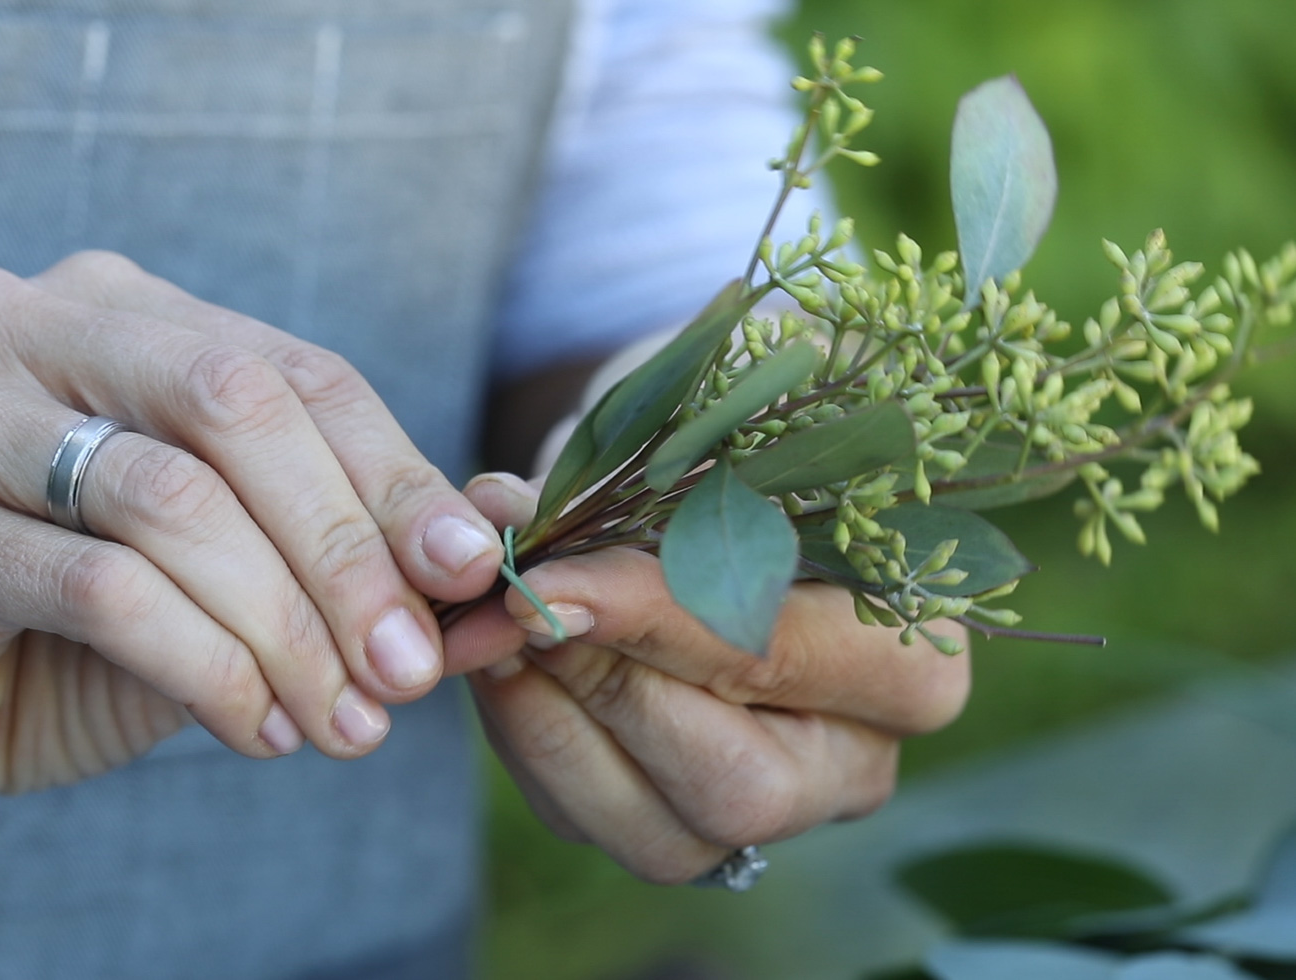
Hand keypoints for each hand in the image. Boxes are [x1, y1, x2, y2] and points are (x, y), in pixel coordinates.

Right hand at [0, 252, 505, 873]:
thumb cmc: (59, 632)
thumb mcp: (223, 571)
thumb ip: (341, 536)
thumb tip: (496, 527)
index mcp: (115, 307)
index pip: (294, 372)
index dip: (396, 475)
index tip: (471, 573)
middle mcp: (24, 322)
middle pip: (240, 407)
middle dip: (346, 551)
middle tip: (410, 668)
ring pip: (179, 503)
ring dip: (288, 628)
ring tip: (341, 720)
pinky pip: (109, 589)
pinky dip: (208, 668)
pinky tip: (255, 727)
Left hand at [442, 474, 969, 883]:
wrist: (708, 497)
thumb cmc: (731, 454)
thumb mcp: (711, 439)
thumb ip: (633, 480)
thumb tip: (505, 512)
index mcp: (911, 658)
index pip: (780, 657)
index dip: (655, 625)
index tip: (547, 583)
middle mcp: (856, 763)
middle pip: (734, 784)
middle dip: (602, 688)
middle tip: (510, 606)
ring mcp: (772, 819)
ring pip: (655, 835)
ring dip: (547, 722)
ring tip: (484, 626)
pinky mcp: (678, 836)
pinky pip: (589, 823)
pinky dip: (525, 738)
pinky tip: (493, 660)